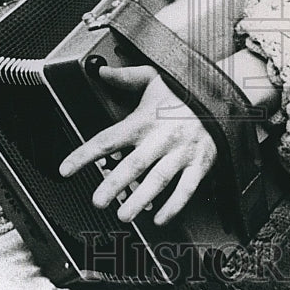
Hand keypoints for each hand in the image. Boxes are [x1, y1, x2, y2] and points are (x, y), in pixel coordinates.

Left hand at [58, 65, 216, 224]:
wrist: (223, 94)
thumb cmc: (185, 90)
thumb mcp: (155, 78)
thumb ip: (126, 77)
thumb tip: (102, 71)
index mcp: (144, 119)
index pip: (108, 138)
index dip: (84, 154)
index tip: (66, 168)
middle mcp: (162, 137)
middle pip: (134, 164)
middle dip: (114, 184)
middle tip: (98, 201)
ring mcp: (182, 152)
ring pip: (159, 180)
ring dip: (141, 200)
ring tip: (125, 215)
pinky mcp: (200, 163)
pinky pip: (187, 188)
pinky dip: (174, 205)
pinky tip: (160, 218)